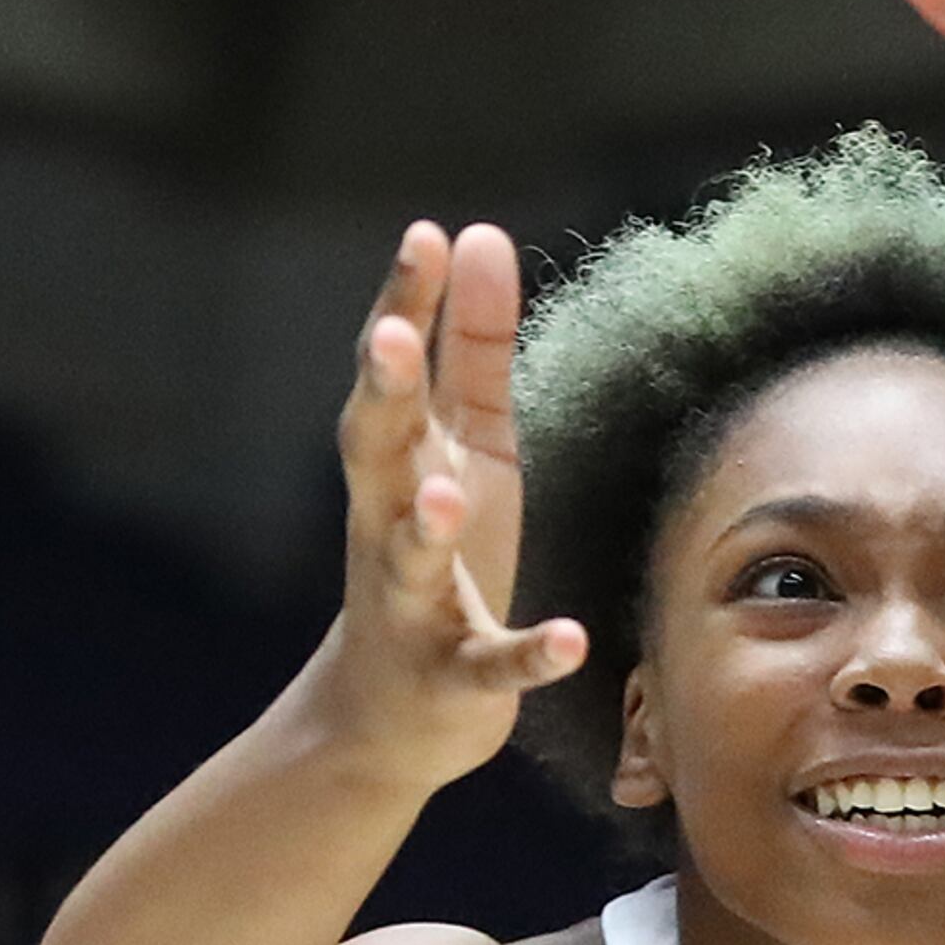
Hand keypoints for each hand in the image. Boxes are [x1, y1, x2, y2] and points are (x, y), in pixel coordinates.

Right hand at [313, 222, 585, 786]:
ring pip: (410, 560)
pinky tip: (570, 642)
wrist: (388, 712)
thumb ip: (474, 347)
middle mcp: (388, 525)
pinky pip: (490, 666)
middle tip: (394, 340)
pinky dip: (526, 656)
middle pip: (375, 453)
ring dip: (427, 526)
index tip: (424, 236)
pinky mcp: (454, 678)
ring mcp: (413, 605)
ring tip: (449, 494)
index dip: (404, 307)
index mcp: (399, 462)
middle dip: (383, 398)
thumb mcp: (464, 443)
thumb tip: (477, 232)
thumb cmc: (435, 552)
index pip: (394, 374)